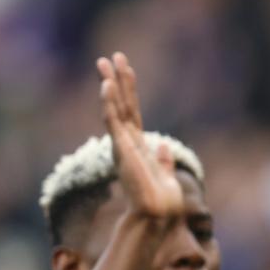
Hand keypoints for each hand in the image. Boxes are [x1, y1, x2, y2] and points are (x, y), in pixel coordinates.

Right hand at [97, 53, 182, 221]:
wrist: (159, 214)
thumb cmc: (162, 200)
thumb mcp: (166, 174)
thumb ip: (164, 161)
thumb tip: (165, 147)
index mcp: (138, 145)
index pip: (132, 111)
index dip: (129, 90)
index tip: (126, 69)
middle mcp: (127, 142)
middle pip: (122, 104)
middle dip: (117, 80)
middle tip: (112, 56)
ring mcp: (123, 144)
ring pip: (114, 108)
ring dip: (110, 85)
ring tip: (104, 62)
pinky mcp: (121, 149)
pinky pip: (113, 121)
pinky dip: (109, 103)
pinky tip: (107, 85)